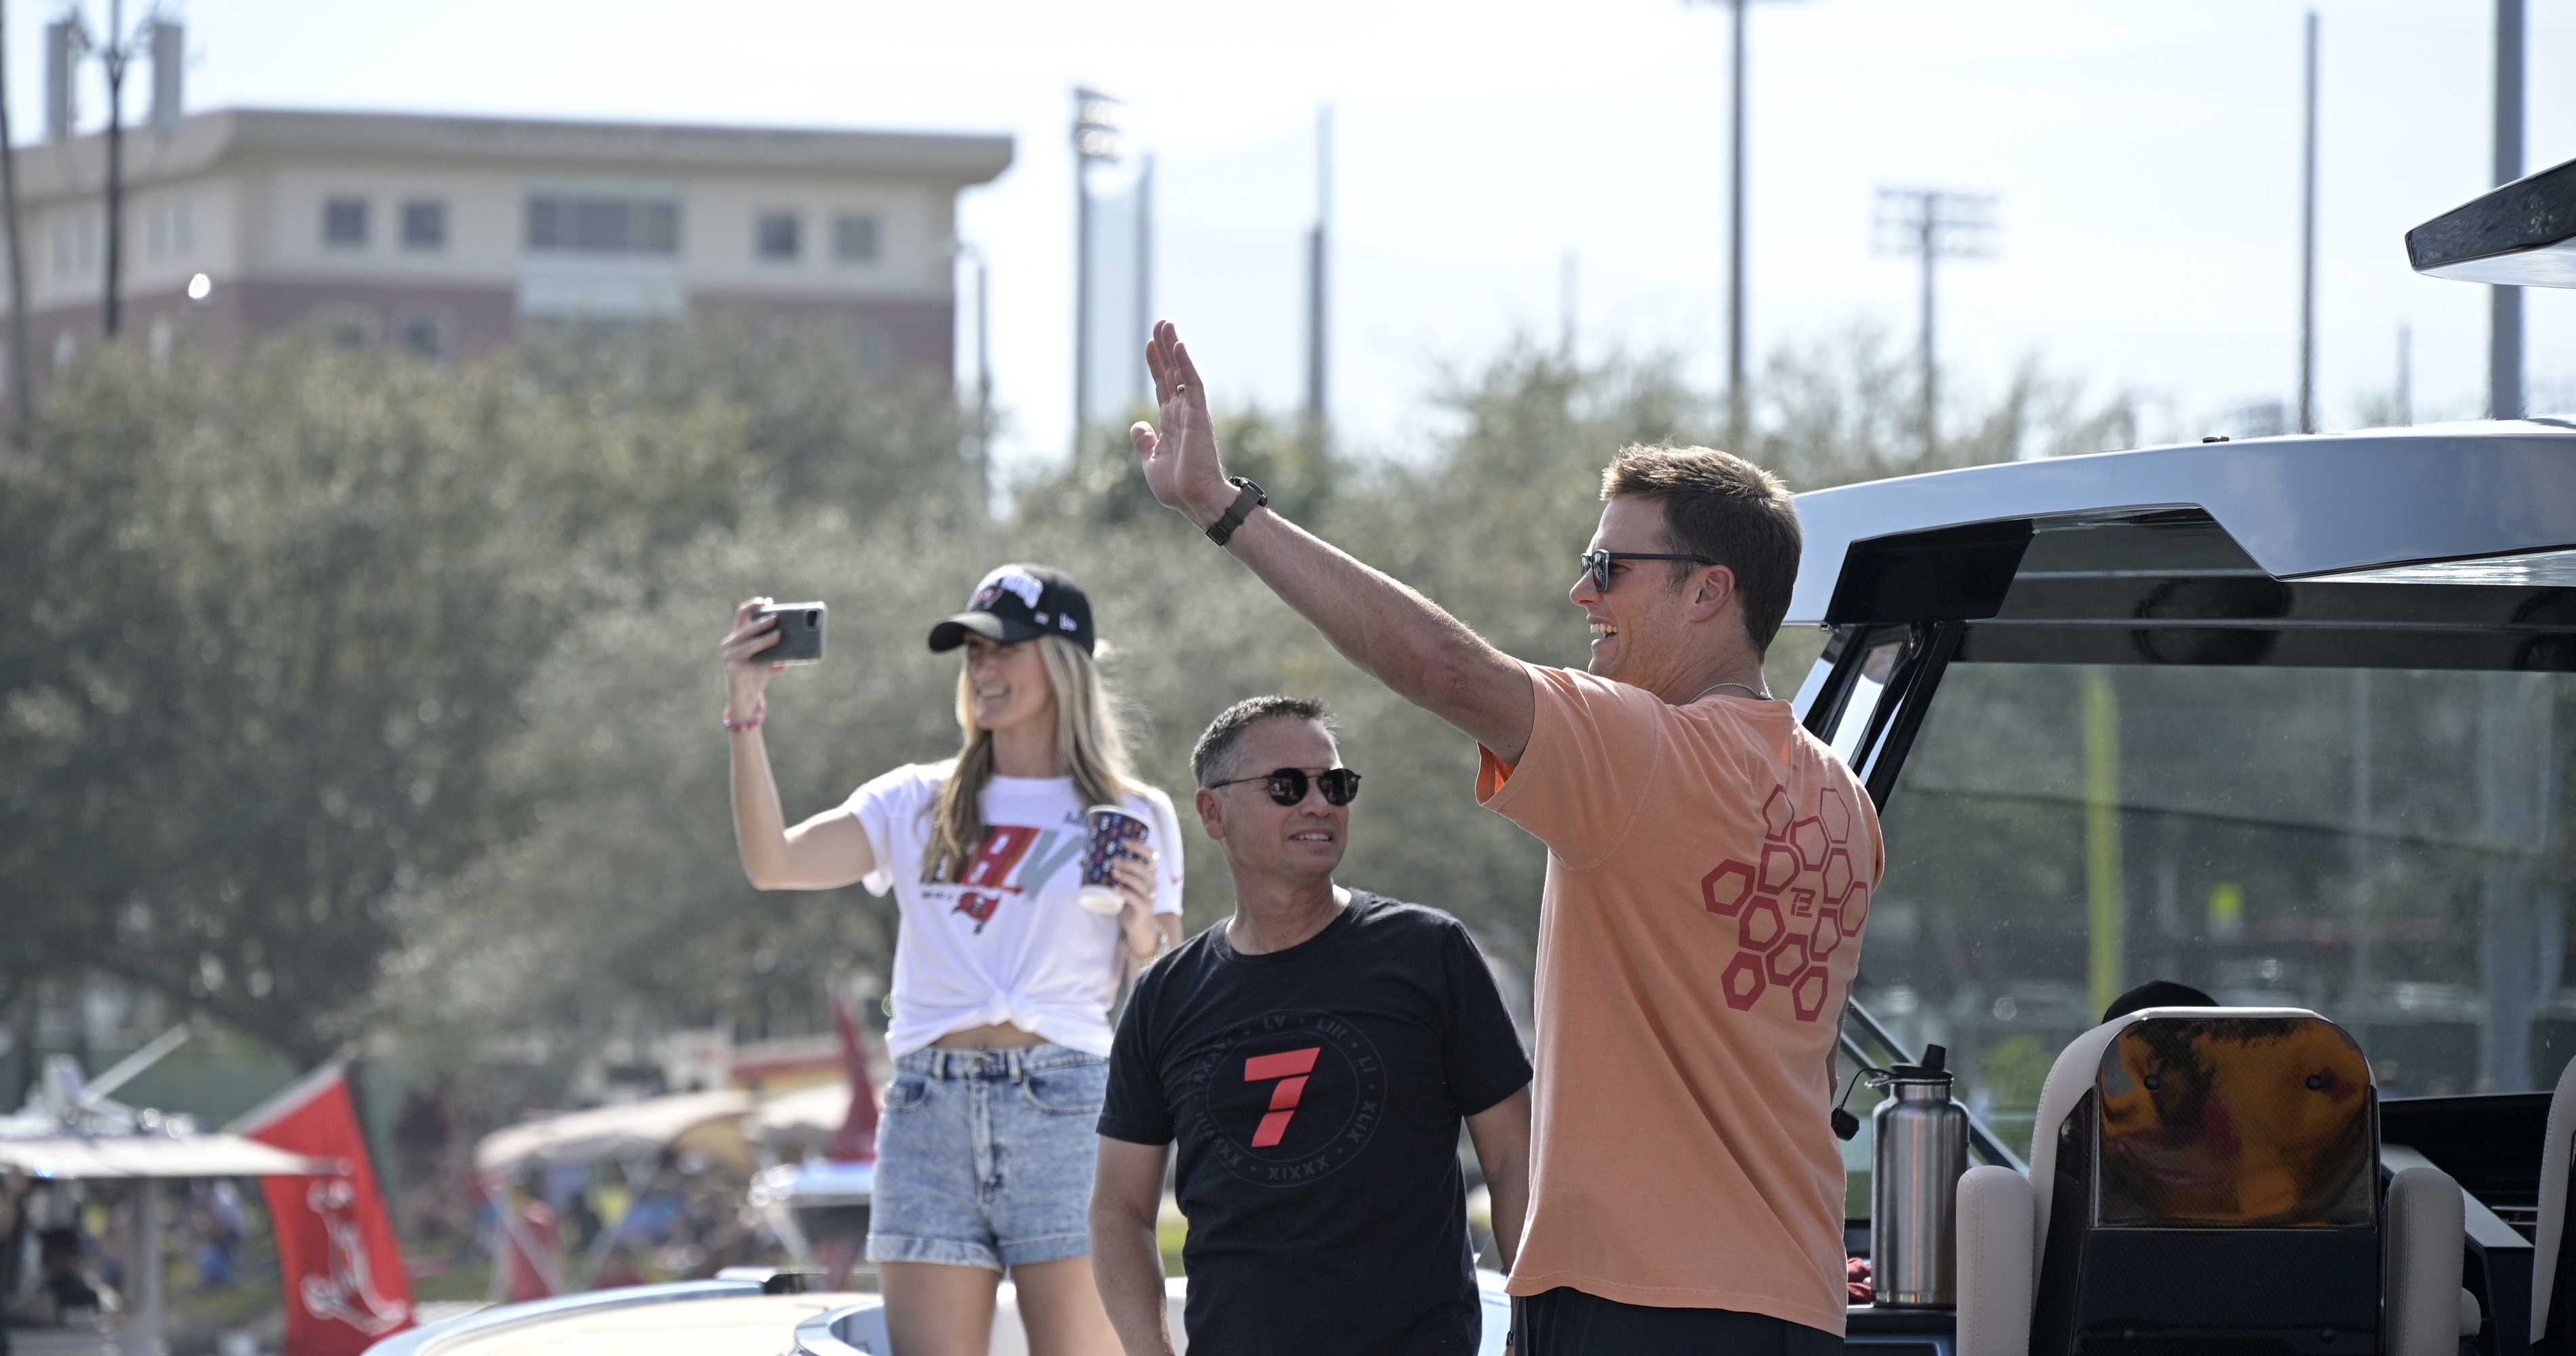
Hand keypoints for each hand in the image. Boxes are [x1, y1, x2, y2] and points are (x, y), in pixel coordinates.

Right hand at [721, 598, 785, 718]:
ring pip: (749, 646)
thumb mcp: (764, 655)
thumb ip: (771, 642)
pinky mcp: (734, 673)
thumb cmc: (757, 673)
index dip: (753, 606)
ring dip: (765, 641)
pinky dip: (771, 667)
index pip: (741, 614)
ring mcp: (729, 659)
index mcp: (736, 636)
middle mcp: (729, 645)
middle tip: (777, 619)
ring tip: (780, 636)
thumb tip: (793, 631)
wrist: (745, 700)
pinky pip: (755, 668)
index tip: (767, 602)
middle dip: (762, 623)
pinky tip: (784, 666)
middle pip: (747, 629)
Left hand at [1109, 848, 1162, 956]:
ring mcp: (1150, 896)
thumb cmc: (1127, 900)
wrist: (1135, 925)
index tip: (1125, 843)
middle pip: (1145, 869)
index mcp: (1148, 873)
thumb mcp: (1119, 884)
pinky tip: (1116, 890)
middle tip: (1113, 862)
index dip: (1140, 847)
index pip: (1151, 855)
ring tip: (1113, 873)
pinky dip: (1126, 893)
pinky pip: (1137, 899)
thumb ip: (1106, 872)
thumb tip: (1081, 861)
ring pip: (1142, 883)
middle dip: (1129, 863)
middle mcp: (1152, 883)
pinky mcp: (1144, 908)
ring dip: (1127, 876)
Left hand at [1131, 321, 1234, 527]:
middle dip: (1165, 347)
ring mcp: (1191, 412)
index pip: (1163, 385)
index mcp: (1171, 422)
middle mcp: (1182, 412)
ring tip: (1166, 324)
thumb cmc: (1178, 488)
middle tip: (1161, 322)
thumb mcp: (1151, 462)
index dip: (1156, 364)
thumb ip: (1144, 442)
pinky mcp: (1199, 416)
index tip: (1149, 344)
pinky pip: (1193, 385)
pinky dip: (1186, 365)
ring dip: (1174, 348)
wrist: (1195, 501)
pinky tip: (1179, 346)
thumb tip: (1137, 425)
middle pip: (1172, 372)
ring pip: (1182, 372)